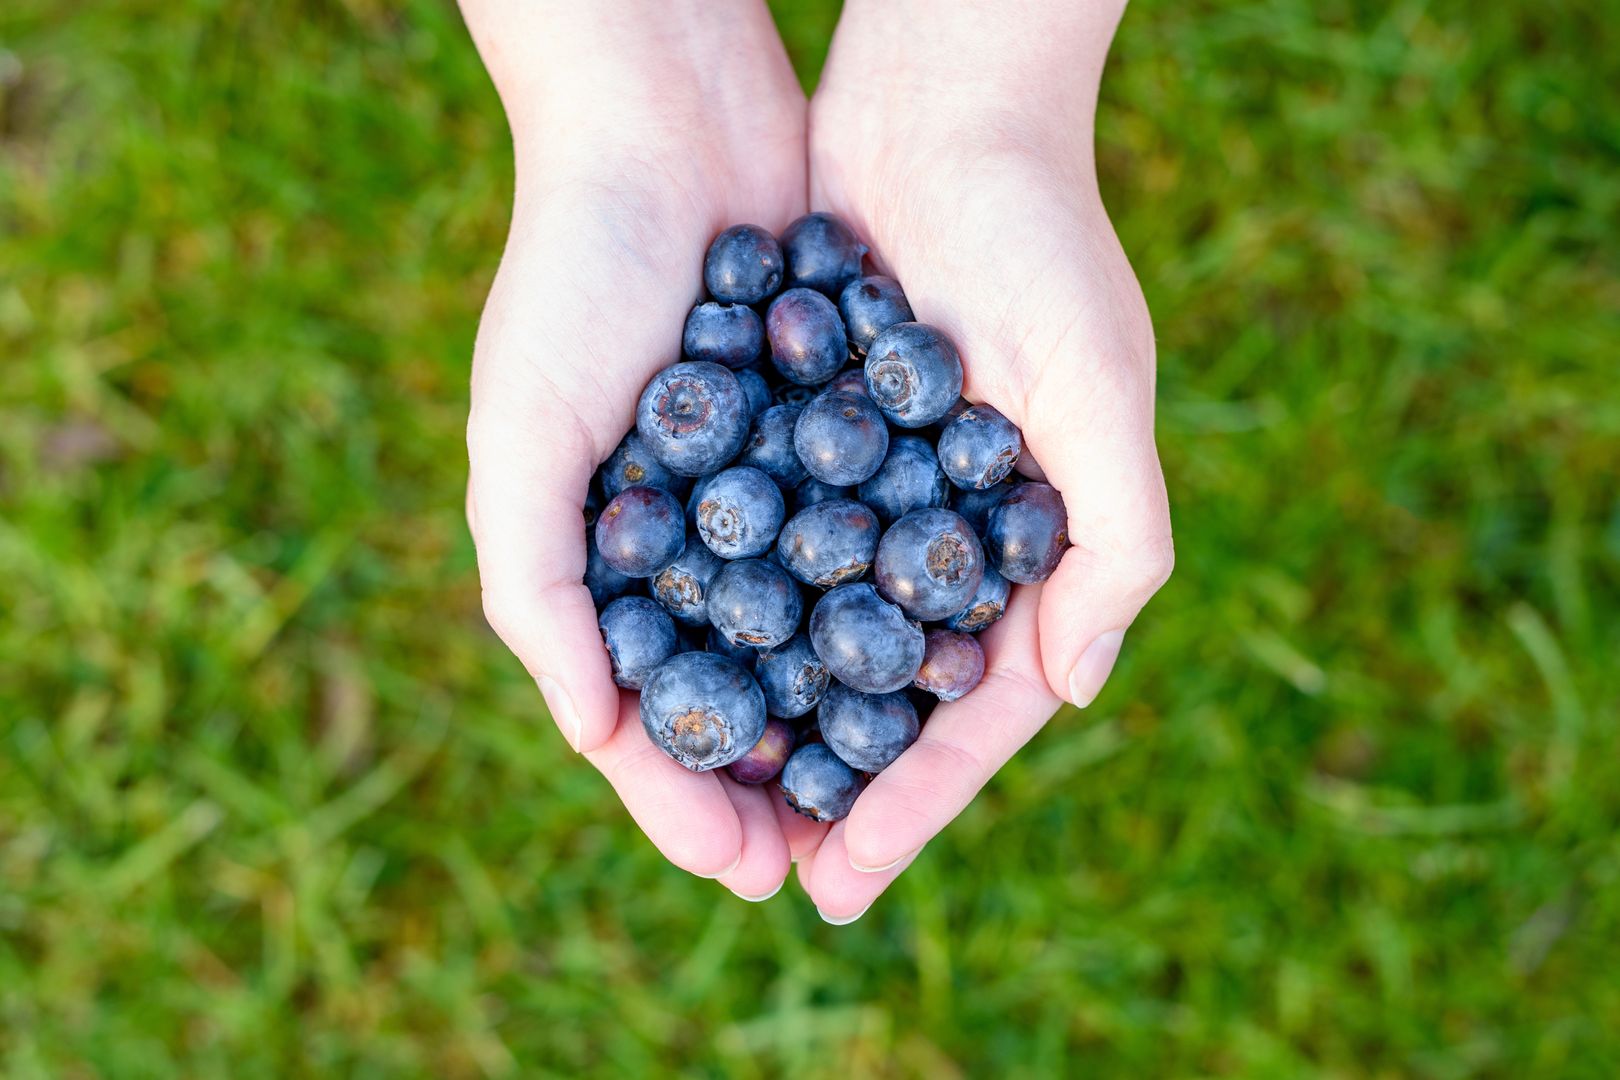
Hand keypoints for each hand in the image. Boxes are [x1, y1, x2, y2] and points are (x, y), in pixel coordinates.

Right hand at [460, 2, 823, 897]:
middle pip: (743, 696)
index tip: (753, 872)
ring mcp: (765, 492)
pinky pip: (873, 544)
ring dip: (850, 718)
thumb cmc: (573, 280)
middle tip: (838, 866)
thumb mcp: (523, 436)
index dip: (691, 801)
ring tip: (902, 793)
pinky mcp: (838, 437)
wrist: (672, 129)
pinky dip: (900, 606)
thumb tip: (595, 736)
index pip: (648, 714)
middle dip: (785, 785)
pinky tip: (949, 661)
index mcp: (600, 560)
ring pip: (815, 637)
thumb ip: (537, 591)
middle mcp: (686, 540)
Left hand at [796, 0, 1174, 918]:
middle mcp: (952, 537)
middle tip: (770, 877)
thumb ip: (1112, 540)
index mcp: (1033, 548)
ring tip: (714, 804)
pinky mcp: (805, 442)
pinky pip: (764, 556)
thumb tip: (1071, 691)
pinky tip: (673, 675)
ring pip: (818, 645)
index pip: (975, 711)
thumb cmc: (1037, 241)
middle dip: (836, 792)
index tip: (848, 880)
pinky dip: (727, 620)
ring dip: (774, 726)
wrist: (937, 111)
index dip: (916, 802)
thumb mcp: (1099, 388)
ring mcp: (875, 497)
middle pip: (887, 700)